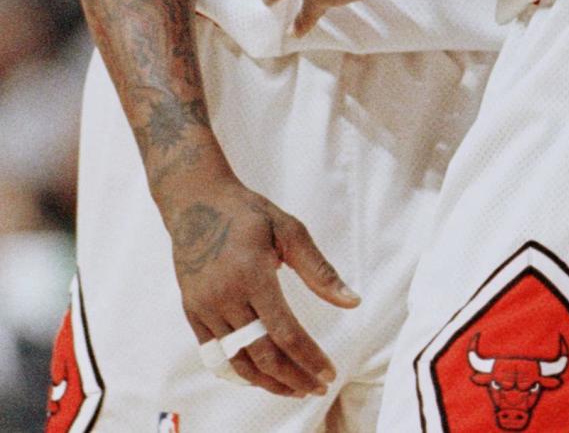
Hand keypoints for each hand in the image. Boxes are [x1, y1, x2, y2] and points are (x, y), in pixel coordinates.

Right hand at [161, 163, 359, 396]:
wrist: (196, 202)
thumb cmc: (249, 214)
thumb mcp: (289, 230)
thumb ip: (319, 270)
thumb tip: (353, 302)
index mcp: (252, 274)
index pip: (285, 332)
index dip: (309, 358)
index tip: (329, 374)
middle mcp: (225, 296)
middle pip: (262, 354)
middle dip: (293, 377)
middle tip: (317, 387)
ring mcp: (205, 307)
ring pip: (239, 361)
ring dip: (268, 382)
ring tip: (294, 388)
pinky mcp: (192, 312)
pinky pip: (217, 354)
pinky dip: (241, 370)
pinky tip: (262, 375)